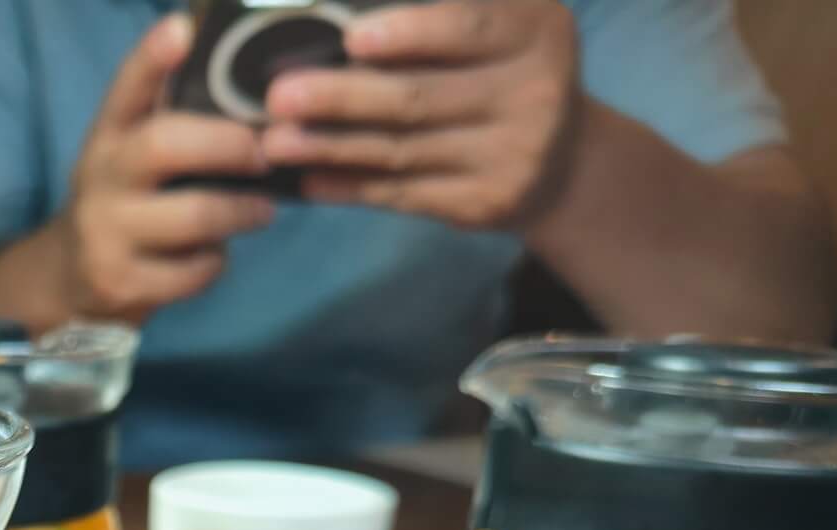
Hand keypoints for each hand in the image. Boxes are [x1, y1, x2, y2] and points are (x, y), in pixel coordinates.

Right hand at [50, 13, 276, 324]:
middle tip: (262, 154)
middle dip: (226, 145)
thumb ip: (175, 125)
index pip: (127, 87)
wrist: (70, 281)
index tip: (182, 29)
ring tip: (260, 210)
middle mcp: (100, 176)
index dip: (153, 58)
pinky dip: (214, 263)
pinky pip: (191, 270)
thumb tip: (257, 92)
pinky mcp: (118, 281)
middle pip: (162, 144)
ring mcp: (104, 231)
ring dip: (239, 212)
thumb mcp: (133, 158)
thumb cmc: (126, 205)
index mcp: (108, 135)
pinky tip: (212, 256)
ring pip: (192, 215)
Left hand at [259, 0, 582, 229]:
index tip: (351, 38)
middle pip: (419, 98)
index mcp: (536, 30)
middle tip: (279, 97)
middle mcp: (535, 92)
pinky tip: (309, 178)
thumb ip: (444, 11)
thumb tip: (349, 15)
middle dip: (341, 97)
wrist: (562, 160)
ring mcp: (514, 156)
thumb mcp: (501, 23)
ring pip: (402, 151)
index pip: (467, 29)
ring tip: (275, 141)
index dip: (408, 33)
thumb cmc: (505, 71)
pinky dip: (350, 186)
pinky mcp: (485, 204)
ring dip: (330, 146)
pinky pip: (403, 194)